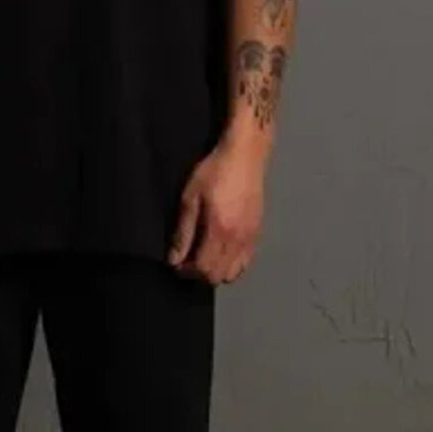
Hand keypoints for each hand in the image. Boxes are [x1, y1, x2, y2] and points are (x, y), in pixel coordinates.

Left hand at [167, 137, 265, 284]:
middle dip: (200, 274)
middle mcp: (238, 239)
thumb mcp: (190, 198)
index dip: (186, 271)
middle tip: (187, 261)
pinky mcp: (257, 232)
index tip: (176, 264)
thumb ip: (183, 232)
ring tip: (203, 256)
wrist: (244, 155)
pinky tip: (220, 251)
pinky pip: (246, 262)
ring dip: (216, 271)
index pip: (204, 269)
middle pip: (219, 276)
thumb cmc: (215, 171)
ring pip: (234, 273)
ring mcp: (250, 237)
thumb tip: (174, 259)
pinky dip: (231, 265)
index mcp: (220, 230)